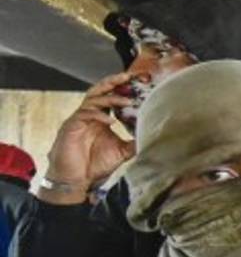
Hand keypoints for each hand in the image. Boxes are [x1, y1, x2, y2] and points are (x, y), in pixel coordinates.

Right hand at [42, 72, 137, 196]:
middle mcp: (89, 115)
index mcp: (100, 118)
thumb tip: (153, 138)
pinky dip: (98, 115)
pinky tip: (110, 120)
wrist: (76, 180)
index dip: (121, 89)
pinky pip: (84, 114)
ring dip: (110, 98)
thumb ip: (135, 143)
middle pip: (99, 91)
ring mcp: (79, 119)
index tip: (137, 83)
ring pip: (93, 99)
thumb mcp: (121, 152)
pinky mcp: (71, 127)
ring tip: (127, 101)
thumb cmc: (94, 165)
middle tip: (128, 76)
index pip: (110, 97)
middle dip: (113, 82)